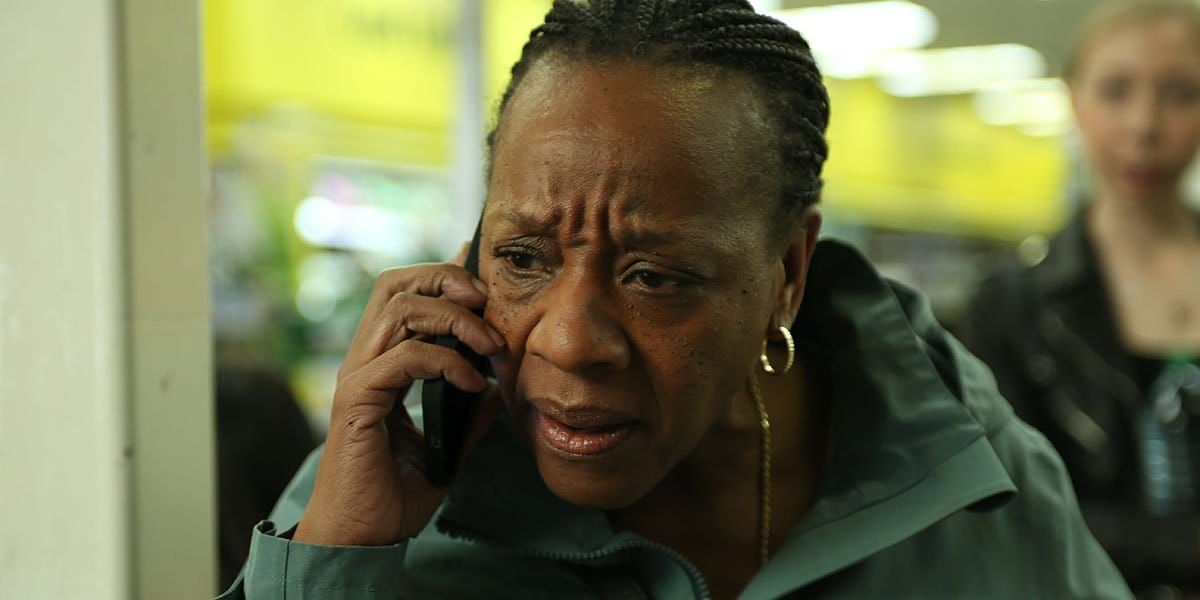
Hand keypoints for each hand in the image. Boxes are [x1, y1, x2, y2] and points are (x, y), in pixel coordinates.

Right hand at [294, 249, 503, 546]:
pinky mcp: (358, 400)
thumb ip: (466, 416)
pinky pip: (405, 356)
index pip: (403, 295)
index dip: (442, 277)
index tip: (485, 284)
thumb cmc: (391, 497)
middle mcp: (364, 362)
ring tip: (490, 347)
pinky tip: (472, 385)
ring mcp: (358, 377)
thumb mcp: (443, 449)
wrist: (361, 538)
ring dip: (456, 319)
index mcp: (380, 365)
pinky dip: (447, 362)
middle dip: (446, 280)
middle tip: (488, 305)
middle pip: (395, 284)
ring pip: (400, 308)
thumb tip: (497, 391)